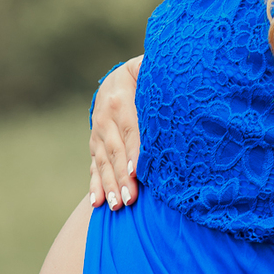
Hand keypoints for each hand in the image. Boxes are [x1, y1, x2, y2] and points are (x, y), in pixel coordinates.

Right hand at [90, 56, 142, 209]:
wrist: (114, 81)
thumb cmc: (143, 77)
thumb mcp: (147, 68)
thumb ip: (157, 71)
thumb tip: (179, 74)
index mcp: (121, 100)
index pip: (129, 130)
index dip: (133, 152)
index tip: (137, 172)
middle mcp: (105, 119)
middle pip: (116, 152)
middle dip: (122, 176)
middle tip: (131, 199)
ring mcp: (98, 135)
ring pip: (104, 163)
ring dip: (110, 186)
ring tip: (118, 206)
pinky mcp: (95, 147)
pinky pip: (94, 168)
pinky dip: (95, 186)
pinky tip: (98, 203)